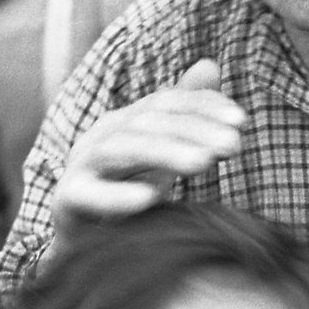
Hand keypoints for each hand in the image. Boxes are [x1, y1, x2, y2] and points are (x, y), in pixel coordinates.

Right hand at [52, 59, 245, 239]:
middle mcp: (100, 137)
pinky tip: (150, 198)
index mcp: (122, 123)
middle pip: (147, 124)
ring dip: (164, 153)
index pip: (164, 104)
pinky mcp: (67, 201)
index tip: (241, 121)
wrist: (81, 243)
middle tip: (233, 145)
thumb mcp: (159, 151)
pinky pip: (87, 195)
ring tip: (203, 163)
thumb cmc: (122, 191)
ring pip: (121, 150)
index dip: (203, 107)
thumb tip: (210, 65)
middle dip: (193, 131)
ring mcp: (80, 167)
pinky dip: (117, 196)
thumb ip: (184, 114)